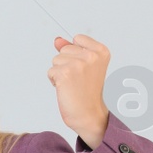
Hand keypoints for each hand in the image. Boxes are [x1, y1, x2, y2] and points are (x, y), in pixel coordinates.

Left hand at [49, 35, 111, 149]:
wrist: (89, 114)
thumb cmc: (87, 92)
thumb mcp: (85, 66)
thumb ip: (72, 49)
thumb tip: (58, 40)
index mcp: (101, 51)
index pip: (77, 38)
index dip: (75, 54)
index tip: (85, 69)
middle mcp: (91, 55)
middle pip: (64, 49)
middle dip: (66, 63)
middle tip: (78, 79)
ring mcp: (78, 64)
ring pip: (56, 60)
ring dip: (60, 73)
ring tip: (72, 84)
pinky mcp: (65, 73)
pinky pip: (50, 71)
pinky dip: (54, 81)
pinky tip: (66, 88)